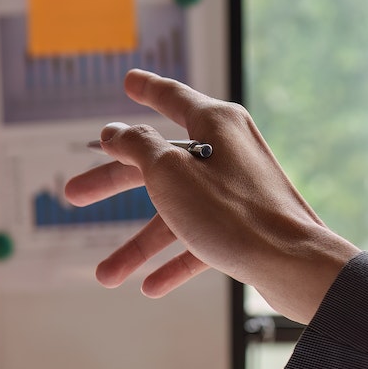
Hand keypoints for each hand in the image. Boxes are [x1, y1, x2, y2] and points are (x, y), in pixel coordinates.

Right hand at [64, 70, 359, 322]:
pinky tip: (150, 287)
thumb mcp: (168, 172)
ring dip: (139, 245)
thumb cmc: (231, 213)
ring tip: (105, 275)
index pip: (171, 97)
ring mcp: (237, 190)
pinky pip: (200, 239)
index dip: (146, 89)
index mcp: (214, 124)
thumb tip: (115, 131)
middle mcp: (228, 151)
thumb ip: (136, 147)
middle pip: (158, 161)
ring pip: (175, 211)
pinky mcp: (246, 226)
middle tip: (73, 194)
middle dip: (112, 182)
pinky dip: (175, 260)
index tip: (130, 81)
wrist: (294, 265)